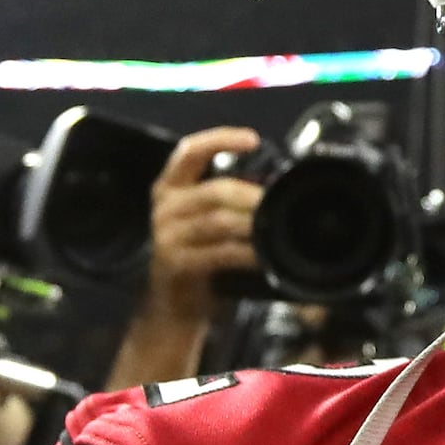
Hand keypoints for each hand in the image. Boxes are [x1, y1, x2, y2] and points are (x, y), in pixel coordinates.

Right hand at [143, 128, 264, 322]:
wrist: (175, 305)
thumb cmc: (199, 258)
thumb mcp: (208, 221)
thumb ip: (229, 201)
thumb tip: (274, 188)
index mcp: (170, 187)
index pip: (190, 151)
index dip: (220, 139)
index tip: (252, 139)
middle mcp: (164, 207)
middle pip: (216, 191)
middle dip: (253, 197)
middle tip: (280, 204)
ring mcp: (166, 236)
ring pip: (219, 221)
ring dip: (253, 226)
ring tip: (276, 230)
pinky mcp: (175, 263)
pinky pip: (220, 252)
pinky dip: (247, 253)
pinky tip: (263, 257)